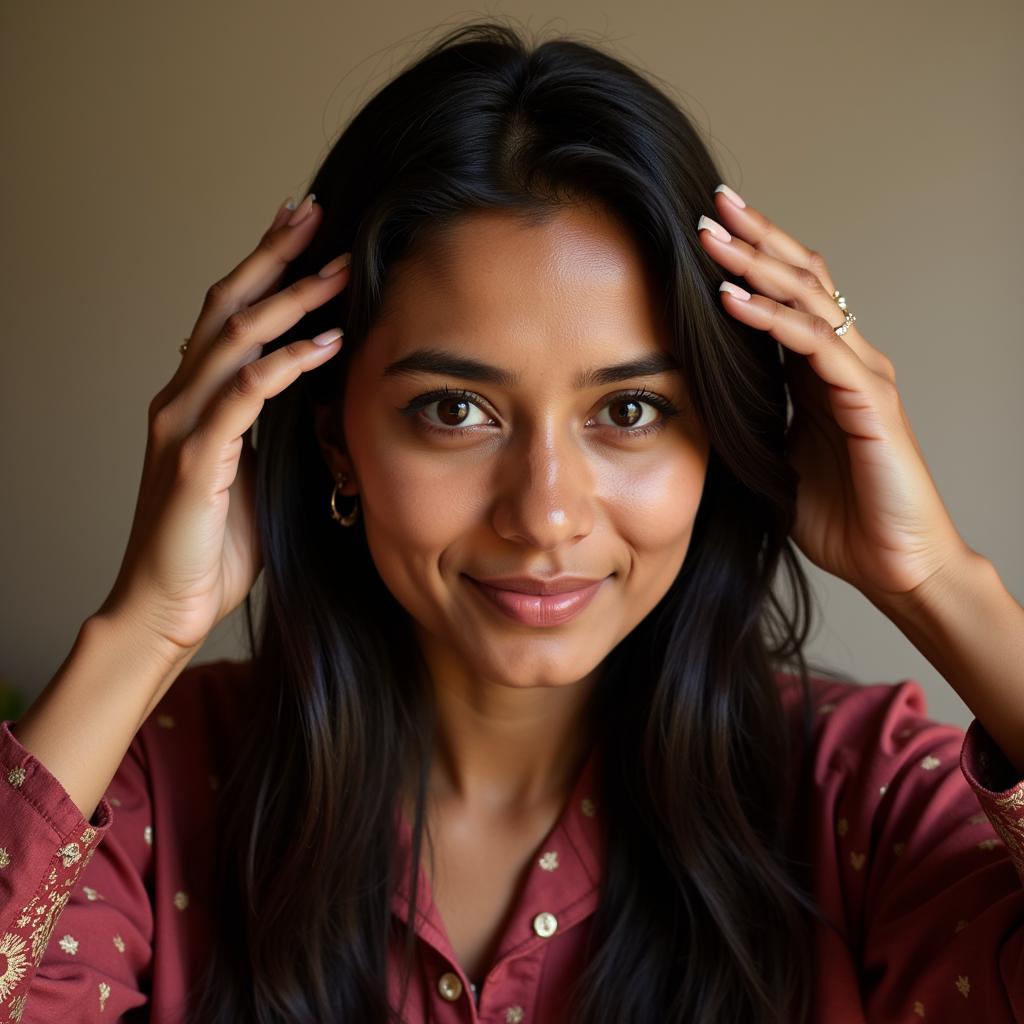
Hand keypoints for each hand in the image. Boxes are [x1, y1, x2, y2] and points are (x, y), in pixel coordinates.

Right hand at [97, 194, 350, 654]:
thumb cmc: (214, 545)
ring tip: (338, 268)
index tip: (302, 230)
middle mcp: (180, 398)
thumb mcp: (257, 473)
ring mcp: (183, 425)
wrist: (169, 605)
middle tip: (315, 213)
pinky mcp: (196, 458)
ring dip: (291, 299)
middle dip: (274, 257)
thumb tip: (319, 400)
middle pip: (227, 307)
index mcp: (195, 400)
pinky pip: (246, 396)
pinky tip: (327, 344)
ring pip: (236, 339)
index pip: (229, 317)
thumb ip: (275, 431)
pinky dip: (288, 364)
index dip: (263, 269)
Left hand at [697, 186, 971, 603]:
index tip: (709, 229)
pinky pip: (816, 346)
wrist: (895, 564)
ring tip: (713, 235)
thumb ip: (755, 419)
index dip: (754, 259)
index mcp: (823, 371)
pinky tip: (734, 299)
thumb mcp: (779, 456)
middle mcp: (848, 360)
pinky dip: (772, 319)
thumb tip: (705, 403)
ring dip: (756, 265)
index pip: (790, 296)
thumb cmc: (842, 515)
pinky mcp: (871, 400)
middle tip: (711, 204)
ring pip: (808, 300)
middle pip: (801, 280)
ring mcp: (863, 375)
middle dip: (755, 239)